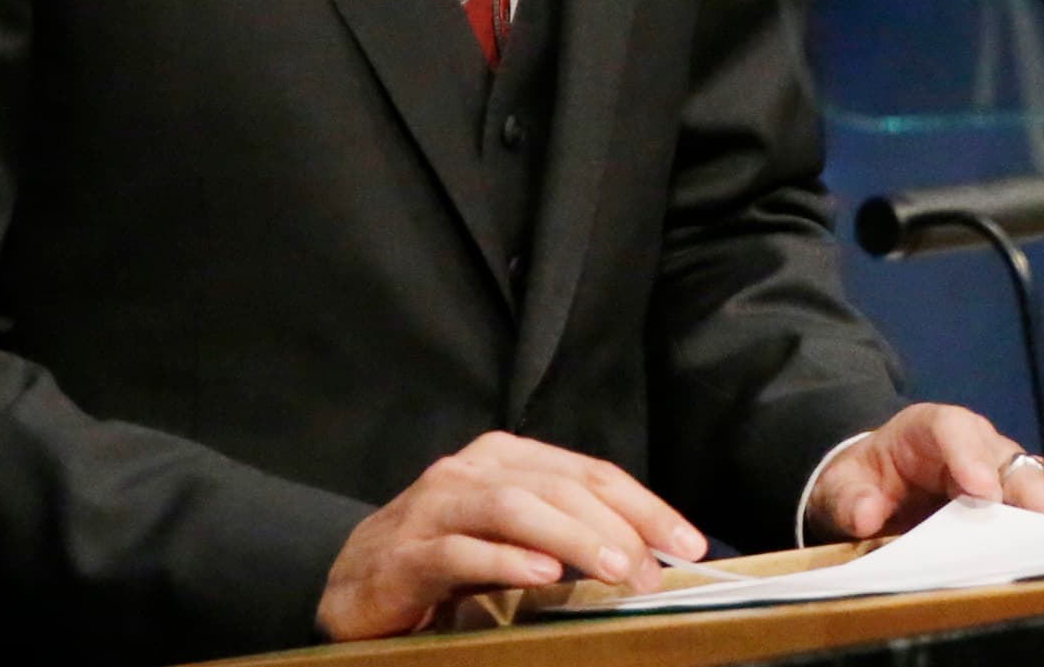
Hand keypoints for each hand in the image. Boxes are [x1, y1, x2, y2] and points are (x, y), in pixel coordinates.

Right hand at [316, 431, 707, 638]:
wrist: (353, 585)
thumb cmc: (446, 562)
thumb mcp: (515, 540)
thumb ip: (566, 536)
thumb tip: (646, 557)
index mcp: (508, 458)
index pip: (591, 473)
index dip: (646, 506)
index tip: (689, 544)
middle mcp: (472, 471)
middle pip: (560, 487)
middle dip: (617, 527)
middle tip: (654, 571)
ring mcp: (435, 507)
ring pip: (516, 509)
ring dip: (574, 539)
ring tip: (616, 570)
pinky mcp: (406, 552)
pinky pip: (462, 551)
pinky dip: (507, 561)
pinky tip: (544, 577)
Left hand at [806, 401, 1043, 541]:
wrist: (875, 483)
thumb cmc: (864, 479)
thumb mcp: (840, 486)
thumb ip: (850, 498)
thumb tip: (867, 514)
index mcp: (927, 430)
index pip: (952, 429)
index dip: (969, 455)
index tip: (980, 491)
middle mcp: (974, 445)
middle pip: (1005, 456)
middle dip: (1021, 487)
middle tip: (1035, 519)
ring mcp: (1000, 470)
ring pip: (1035, 476)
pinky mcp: (1015, 497)